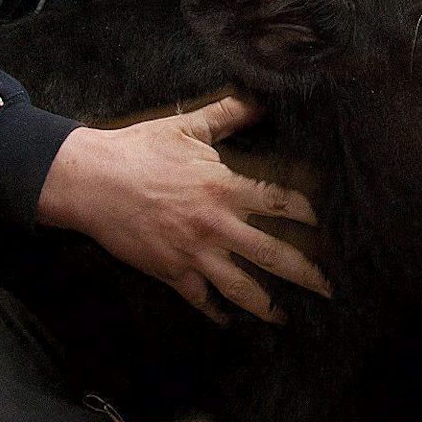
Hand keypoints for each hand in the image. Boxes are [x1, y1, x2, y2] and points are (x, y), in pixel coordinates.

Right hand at [37, 94, 329, 323]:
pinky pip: (200, 299)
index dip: (309, 214)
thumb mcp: (186, 126)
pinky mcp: (170, 271)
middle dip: (306, 273)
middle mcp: (215, 224)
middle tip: (331, 288)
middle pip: (273, 254)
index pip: (280, 202)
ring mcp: (193, 252)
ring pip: (241, 286)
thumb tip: (261, 99)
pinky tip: (229, 322)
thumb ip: (228, 114)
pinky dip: (216, 313)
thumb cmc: (138, 149)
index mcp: (223, 186)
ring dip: (267, 305)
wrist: (90, 181)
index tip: (328, 223)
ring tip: (286, 318)